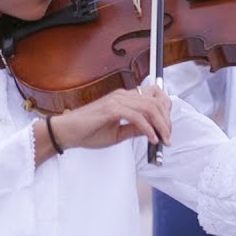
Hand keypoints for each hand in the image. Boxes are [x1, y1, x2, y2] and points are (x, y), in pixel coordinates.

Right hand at [46, 85, 171, 153]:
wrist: (67, 133)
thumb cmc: (88, 132)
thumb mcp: (118, 133)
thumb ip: (135, 129)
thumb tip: (152, 130)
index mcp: (124, 98)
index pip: (153, 95)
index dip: (165, 109)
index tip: (167, 127)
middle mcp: (122, 95)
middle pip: (156, 101)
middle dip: (166, 120)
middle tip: (168, 137)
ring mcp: (117, 101)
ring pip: (149, 107)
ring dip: (160, 125)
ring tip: (162, 140)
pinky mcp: (111, 109)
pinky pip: (137, 117)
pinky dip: (148, 129)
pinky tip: (151, 139)